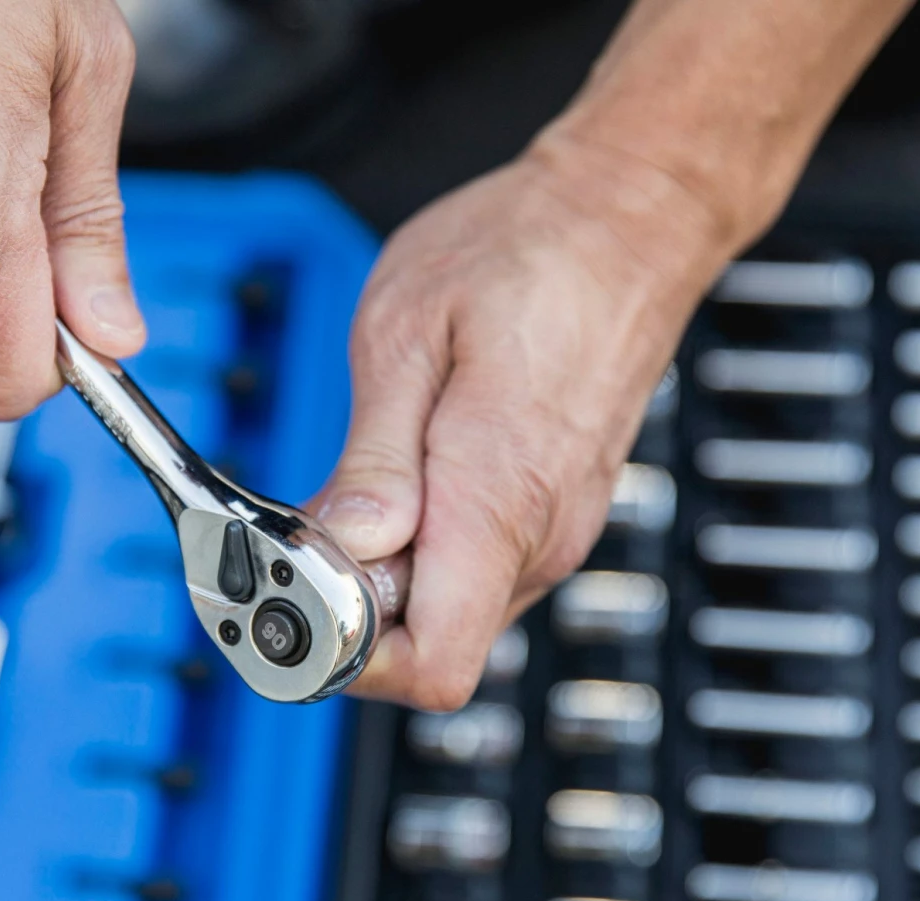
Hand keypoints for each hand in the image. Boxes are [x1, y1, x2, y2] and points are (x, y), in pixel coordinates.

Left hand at [314, 130, 735, 710]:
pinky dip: (421, 554)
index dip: (346, 658)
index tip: (290, 595)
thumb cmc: (525, 253)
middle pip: (431, 649)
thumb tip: (343, 550)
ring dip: (384, 580)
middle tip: (297, 533)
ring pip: (450, 615)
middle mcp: (538, 536)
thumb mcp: (407, 333)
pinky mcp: (555, 513)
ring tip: (351, 495)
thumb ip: (375, 460)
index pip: (433, 665)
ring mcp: (555, 530)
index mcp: (497, 498)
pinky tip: (395, 486)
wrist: (629, 216)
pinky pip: (475, 573)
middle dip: (349, 612)